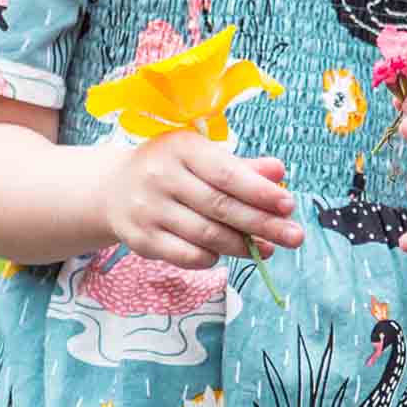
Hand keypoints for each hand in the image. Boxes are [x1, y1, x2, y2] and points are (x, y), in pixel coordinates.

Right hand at [99, 131, 304, 268]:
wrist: (112, 190)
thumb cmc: (170, 170)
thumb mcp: (201, 158)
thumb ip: (241, 167)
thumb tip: (279, 172)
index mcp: (181, 148)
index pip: (226, 173)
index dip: (260, 192)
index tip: (289, 205)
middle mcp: (161, 177)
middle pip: (220, 207)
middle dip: (262, 224)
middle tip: (294, 236)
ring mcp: (148, 210)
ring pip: (206, 235)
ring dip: (242, 246)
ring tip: (268, 249)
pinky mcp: (141, 239)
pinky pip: (187, 256)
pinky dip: (212, 258)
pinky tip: (225, 254)